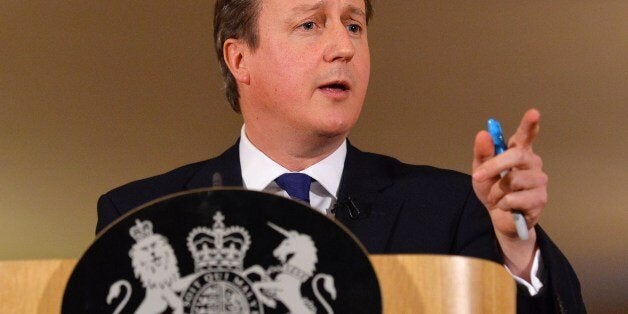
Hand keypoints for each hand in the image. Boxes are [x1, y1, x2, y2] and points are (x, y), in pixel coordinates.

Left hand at [472, 109, 547, 277]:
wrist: (498, 217)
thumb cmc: (492, 189)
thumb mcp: (481, 171)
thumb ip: (482, 153)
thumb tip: (483, 133)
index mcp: (519, 152)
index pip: (526, 136)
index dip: (530, 124)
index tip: (534, 113)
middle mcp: (532, 163)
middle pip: (516, 156)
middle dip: (494, 166)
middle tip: (478, 176)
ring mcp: (539, 181)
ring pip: (513, 180)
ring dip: (496, 191)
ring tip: (497, 197)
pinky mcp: (540, 199)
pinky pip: (514, 199)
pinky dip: (502, 204)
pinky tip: (506, 206)